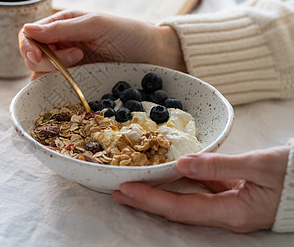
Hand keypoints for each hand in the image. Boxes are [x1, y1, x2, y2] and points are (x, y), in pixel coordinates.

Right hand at [19, 10, 185, 79]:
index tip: (38, 55)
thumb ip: (62, 28)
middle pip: (32, 57)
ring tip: (83, 64)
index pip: (30, 35)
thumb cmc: (129, 33)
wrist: (155, 56)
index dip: (28, 46)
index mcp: (63, 25)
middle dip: (47, 60)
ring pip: (42, 75)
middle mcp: (62, 46)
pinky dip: (60, 89)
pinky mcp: (78, 83)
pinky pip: (57, 89)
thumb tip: (26, 30)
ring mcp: (69, 66)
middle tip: (77, 56)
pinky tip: (77, 84)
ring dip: (55, 73)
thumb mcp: (96, 24)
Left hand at [111, 147, 289, 232]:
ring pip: (188, 200)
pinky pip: (203, 190)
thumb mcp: (260, 166)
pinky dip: (184, 182)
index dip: (151, 200)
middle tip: (119, 192)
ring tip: (137, 184)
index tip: (125, 190)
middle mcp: (228, 214)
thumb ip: (219, 166)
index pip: (181, 209)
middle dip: (147, 201)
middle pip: (178, 209)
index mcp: (233, 213)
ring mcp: (231, 206)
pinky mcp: (236, 195)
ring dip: (162, 192)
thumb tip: (181, 164)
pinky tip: (171, 174)